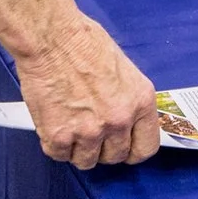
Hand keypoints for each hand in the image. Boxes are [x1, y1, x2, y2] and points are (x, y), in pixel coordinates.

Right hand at [16, 6, 160, 168]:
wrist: (52, 37)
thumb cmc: (84, 42)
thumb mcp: (124, 70)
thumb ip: (127, 100)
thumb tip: (125, 121)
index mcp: (140, 102)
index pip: (145, 147)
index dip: (132, 150)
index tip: (122, 146)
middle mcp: (119, 120)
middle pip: (114, 157)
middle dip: (102, 148)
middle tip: (89, 130)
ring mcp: (89, 131)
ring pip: (86, 161)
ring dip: (77, 148)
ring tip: (69, 124)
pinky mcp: (59, 135)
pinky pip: (59, 154)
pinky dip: (55, 144)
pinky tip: (54, 123)